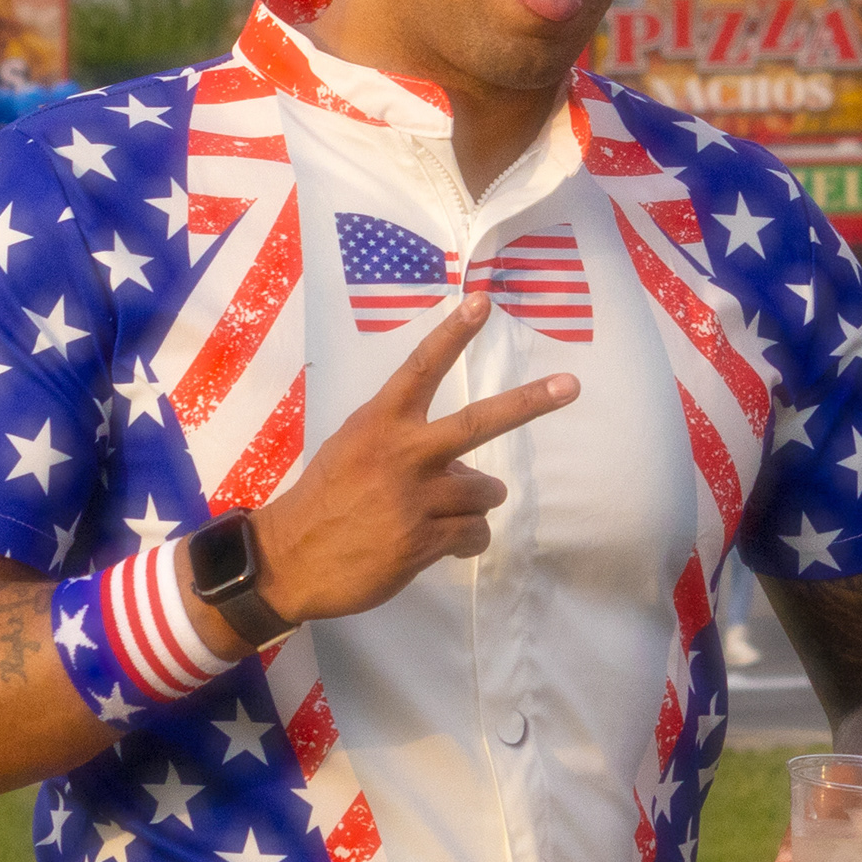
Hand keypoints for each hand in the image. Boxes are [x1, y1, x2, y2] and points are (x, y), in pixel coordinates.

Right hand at [244, 294, 577, 629]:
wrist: (290, 559)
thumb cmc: (325, 498)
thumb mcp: (352, 448)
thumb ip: (404, 442)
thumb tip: (460, 463)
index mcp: (380, 423)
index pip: (421, 368)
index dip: (453, 334)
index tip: (482, 302)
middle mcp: (402, 454)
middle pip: (478, 422)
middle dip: (529, 403)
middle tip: (571, 386)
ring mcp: (415, 499)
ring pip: (485, 492)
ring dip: (475, 503)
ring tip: (445, 513)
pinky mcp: (423, 541)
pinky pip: (474, 533)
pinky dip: (467, 538)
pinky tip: (444, 543)